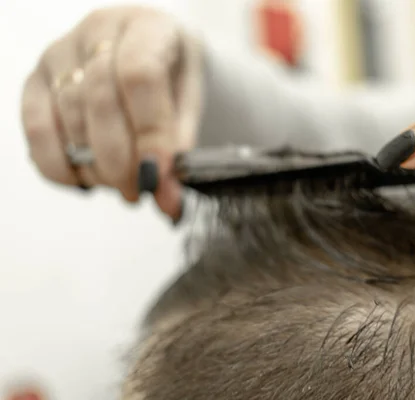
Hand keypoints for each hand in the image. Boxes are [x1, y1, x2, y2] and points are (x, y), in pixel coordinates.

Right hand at [21, 6, 202, 220]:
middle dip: (121, 160)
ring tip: (124, 185)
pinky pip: (36, 130)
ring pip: (69, 118)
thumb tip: (169, 200)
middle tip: (140, 189)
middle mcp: (98, 32)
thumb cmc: (174, 78)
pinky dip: (60, 167)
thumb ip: (180, 149)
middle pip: (99, 99)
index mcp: (148, 27)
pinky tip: (88, 180)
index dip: (149, 131)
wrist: (153, 58)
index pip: (140, 75)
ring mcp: (60, 54)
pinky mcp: (35, 82)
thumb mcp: (192, 105)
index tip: (158, 174)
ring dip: (96, 167)